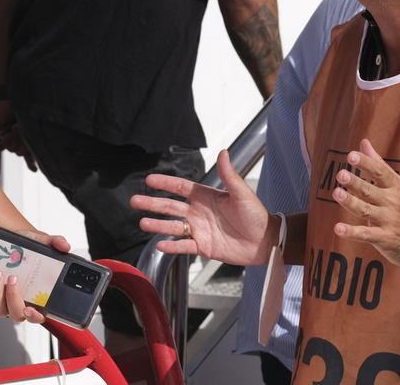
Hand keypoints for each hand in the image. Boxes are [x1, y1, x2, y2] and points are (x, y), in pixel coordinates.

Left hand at [0, 99, 37, 171]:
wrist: (9, 96)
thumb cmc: (23, 108)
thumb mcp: (29, 124)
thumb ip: (31, 138)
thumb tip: (34, 158)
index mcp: (25, 135)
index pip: (29, 154)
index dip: (31, 163)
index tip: (34, 169)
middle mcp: (16, 138)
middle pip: (21, 153)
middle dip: (23, 145)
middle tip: (22, 131)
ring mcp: (6, 137)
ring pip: (13, 150)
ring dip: (15, 140)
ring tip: (14, 127)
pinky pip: (1, 146)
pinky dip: (5, 140)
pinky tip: (7, 133)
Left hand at [0, 230, 71, 323]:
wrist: (9, 244)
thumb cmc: (27, 249)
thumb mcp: (42, 242)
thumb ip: (55, 243)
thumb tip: (64, 245)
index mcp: (36, 297)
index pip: (38, 316)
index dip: (34, 317)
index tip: (30, 309)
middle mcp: (19, 302)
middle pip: (16, 314)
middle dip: (13, 298)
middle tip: (13, 278)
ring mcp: (2, 301)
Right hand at [130, 150, 274, 265]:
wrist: (265, 241)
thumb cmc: (256, 215)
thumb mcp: (242, 194)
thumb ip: (229, 175)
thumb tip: (223, 152)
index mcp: (206, 197)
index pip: (180, 187)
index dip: (165, 183)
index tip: (149, 180)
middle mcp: (199, 212)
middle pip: (170, 207)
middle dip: (152, 203)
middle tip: (134, 201)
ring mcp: (199, 230)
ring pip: (173, 226)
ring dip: (157, 224)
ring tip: (142, 222)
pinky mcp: (203, 246)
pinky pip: (184, 246)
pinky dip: (172, 246)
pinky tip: (160, 245)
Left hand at [331, 139, 399, 266]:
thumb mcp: (396, 185)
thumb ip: (378, 164)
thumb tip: (363, 142)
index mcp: (394, 187)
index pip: (379, 172)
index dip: (365, 163)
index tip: (352, 155)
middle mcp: (392, 202)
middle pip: (370, 191)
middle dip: (356, 182)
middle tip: (341, 174)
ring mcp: (389, 221)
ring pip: (366, 210)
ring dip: (350, 202)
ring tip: (337, 193)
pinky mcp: (385, 238)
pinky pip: (366, 234)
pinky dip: (352, 232)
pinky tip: (338, 228)